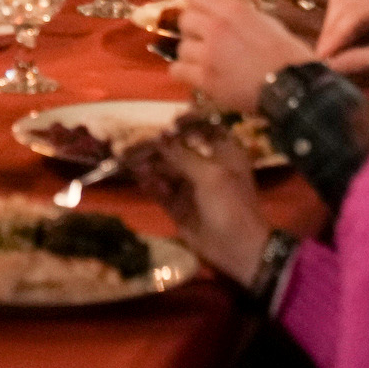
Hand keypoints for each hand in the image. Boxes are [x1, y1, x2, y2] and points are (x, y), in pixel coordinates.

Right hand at [125, 119, 272, 286]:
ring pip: (165, 168)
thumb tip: (159, 135)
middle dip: (156, 145)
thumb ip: (182, 154)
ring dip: (149, 164)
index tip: (164, 119)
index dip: (183, 122)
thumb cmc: (231, 206)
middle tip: (133, 140)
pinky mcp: (178, 205)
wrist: (238, 249)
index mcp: (223, 152)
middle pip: (177, 148)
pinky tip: (141, 179)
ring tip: (131, 159)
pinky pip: (160, 190)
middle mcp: (206, 165)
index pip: (202, 127)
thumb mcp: (210, 176)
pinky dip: (151, 184)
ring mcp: (191, 186)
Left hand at [171, 0, 311, 114]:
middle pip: (185, 19)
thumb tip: (222, 13)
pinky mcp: (205, 79)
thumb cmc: (288, 55)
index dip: (197, 3)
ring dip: (191, 54)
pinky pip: (178, 70)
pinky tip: (198, 75)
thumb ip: (241, 16)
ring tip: (206, 62)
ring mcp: (208, 55)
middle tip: (204, 39)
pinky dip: (186, 73)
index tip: (201, 11)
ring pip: (181, 47)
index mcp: (234, 10)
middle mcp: (216, 28)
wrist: (294, 87)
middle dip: (193, 29)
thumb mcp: (267, 23)